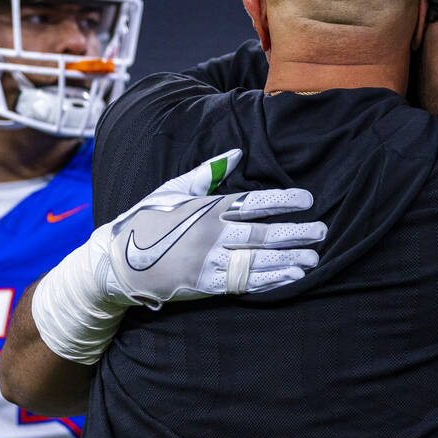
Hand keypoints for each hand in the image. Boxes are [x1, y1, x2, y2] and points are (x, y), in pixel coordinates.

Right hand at [105, 148, 326, 307]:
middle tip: (322, 231)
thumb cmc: (145, 220)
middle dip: (295, 232)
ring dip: (289, 259)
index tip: (308, 200)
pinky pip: (244, 282)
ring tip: (314, 258)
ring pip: (258, 259)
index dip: (283, 200)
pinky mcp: (204, 284)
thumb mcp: (172, 189)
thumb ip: (207, 172)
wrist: (115, 261)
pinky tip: (291, 278)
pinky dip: (270, 280)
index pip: (253, 201)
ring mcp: (208, 260)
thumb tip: (237, 153)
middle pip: (262, 232)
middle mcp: (210, 233)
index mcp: (206, 207)